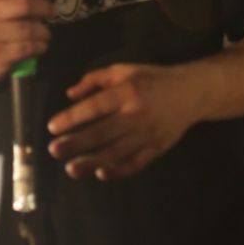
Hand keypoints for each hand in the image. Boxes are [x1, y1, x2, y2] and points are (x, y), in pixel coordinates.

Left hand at [47, 63, 200, 179]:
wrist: (191, 92)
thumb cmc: (151, 79)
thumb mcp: (124, 70)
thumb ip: (95, 79)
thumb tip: (69, 94)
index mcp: (127, 91)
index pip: (95, 106)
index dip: (72, 117)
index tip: (52, 127)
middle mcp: (137, 113)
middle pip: (102, 133)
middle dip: (76, 144)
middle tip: (54, 151)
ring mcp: (149, 133)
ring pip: (117, 152)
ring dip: (92, 162)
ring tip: (71, 169)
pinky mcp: (158, 148)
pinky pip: (136, 163)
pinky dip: (118, 171)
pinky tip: (100, 174)